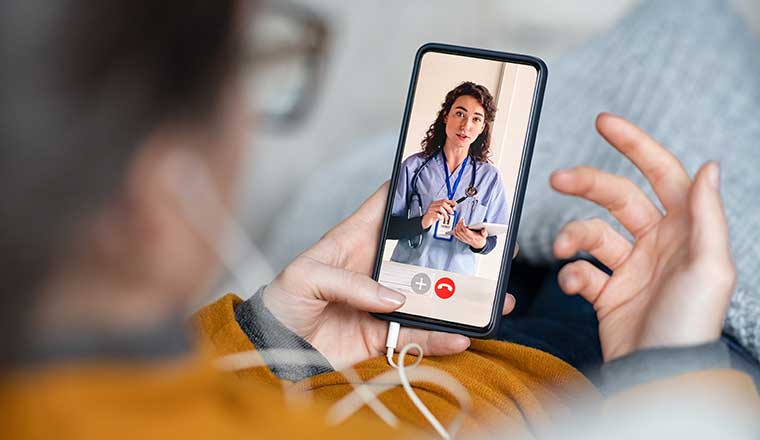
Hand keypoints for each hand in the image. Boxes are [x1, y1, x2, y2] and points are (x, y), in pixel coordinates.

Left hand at [262, 182, 517, 369]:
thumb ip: (349, 282)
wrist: (272, 348)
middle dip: (455, 247)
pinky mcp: (383, 334)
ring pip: (431, 296)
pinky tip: (462, 336)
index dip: (414, 188)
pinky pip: (418, 336)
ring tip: (492, 298)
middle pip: (423, 252)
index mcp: (356, 239)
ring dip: (460, 298)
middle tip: (489, 244)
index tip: (448, 178)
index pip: (388, 205)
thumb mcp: (305, 276)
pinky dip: (440, 338)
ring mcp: (384, 301)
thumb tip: (395, 298)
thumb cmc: (282, 301)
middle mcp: (377, 267)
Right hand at [421, 199, 455, 228]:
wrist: (425, 221)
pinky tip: (441, 218)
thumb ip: (446, 209)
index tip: (455, 204)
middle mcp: (433, 205)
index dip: (450, 202)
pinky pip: (437, 214)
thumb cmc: (433, 216)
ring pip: (440, 208)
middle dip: (449, 208)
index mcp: (435, 203)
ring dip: (445, 214)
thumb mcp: (440, 212)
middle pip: (443, 203)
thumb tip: (453, 207)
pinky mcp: (429, 214)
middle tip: (451, 212)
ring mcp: (430, 209)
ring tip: (446, 217)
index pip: (444, 200)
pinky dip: (440, 217)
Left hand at [453, 218, 486, 249]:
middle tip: (461, 219)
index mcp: (472, 237)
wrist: (479, 245)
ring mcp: (463, 239)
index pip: (465, 231)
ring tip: (459, 222)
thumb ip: (484, 232)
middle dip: (459, 224)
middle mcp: (467, 238)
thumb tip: (484, 229)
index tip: (463, 219)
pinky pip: (455, 235)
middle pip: (459, 231)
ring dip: (456, 226)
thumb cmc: (481, 238)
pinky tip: (456, 226)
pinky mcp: (461, 239)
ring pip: (457, 232)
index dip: (462, 224)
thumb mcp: (485, 235)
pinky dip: (454, 230)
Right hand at [551, 113, 734, 361]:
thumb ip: (706, 214)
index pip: (661, 173)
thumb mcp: (709, 266)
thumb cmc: (690, 322)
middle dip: (587, 183)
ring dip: (573, 236)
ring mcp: (630, 268)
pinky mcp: (607, 293)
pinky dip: (572, 275)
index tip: (604, 122)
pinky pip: (581, 272)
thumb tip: (709, 166)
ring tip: (566, 249)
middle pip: (617, 197)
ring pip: (592, 233)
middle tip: (558, 178)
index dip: (635, 145)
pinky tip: (576, 287)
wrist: (658, 373)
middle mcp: (657, 243)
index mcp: (684, 229)